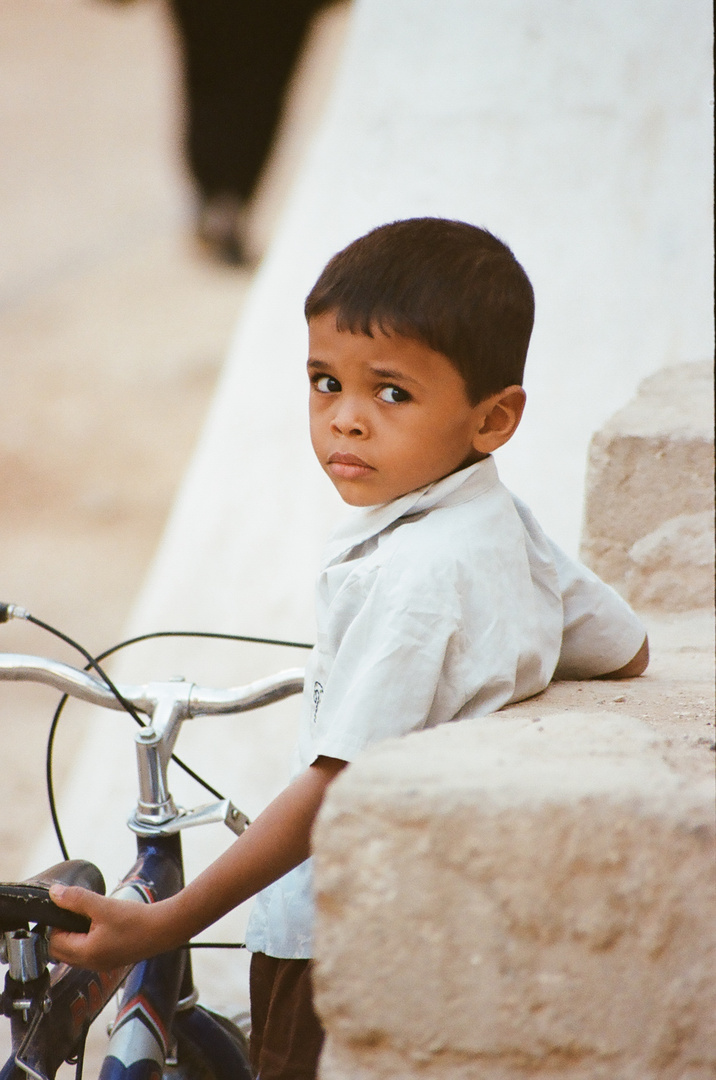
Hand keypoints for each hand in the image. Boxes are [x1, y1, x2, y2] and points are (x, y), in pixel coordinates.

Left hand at [48, 884, 165, 971]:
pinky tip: (102, 925)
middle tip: (77, 913)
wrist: (164, 929)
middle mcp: (91, 964)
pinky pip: (90, 954)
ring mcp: (102, 965)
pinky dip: (88, 940)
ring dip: (76, 936)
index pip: (54, 944)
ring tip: (90, 918)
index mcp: (86, 953)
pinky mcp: (112, 961)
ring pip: (75, 954)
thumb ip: (76, 899)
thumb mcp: (103, 906)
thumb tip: (55, 894)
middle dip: (63, 932)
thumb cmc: (137, 921)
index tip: (68, 910)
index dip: (57, 925)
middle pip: (61, 953)